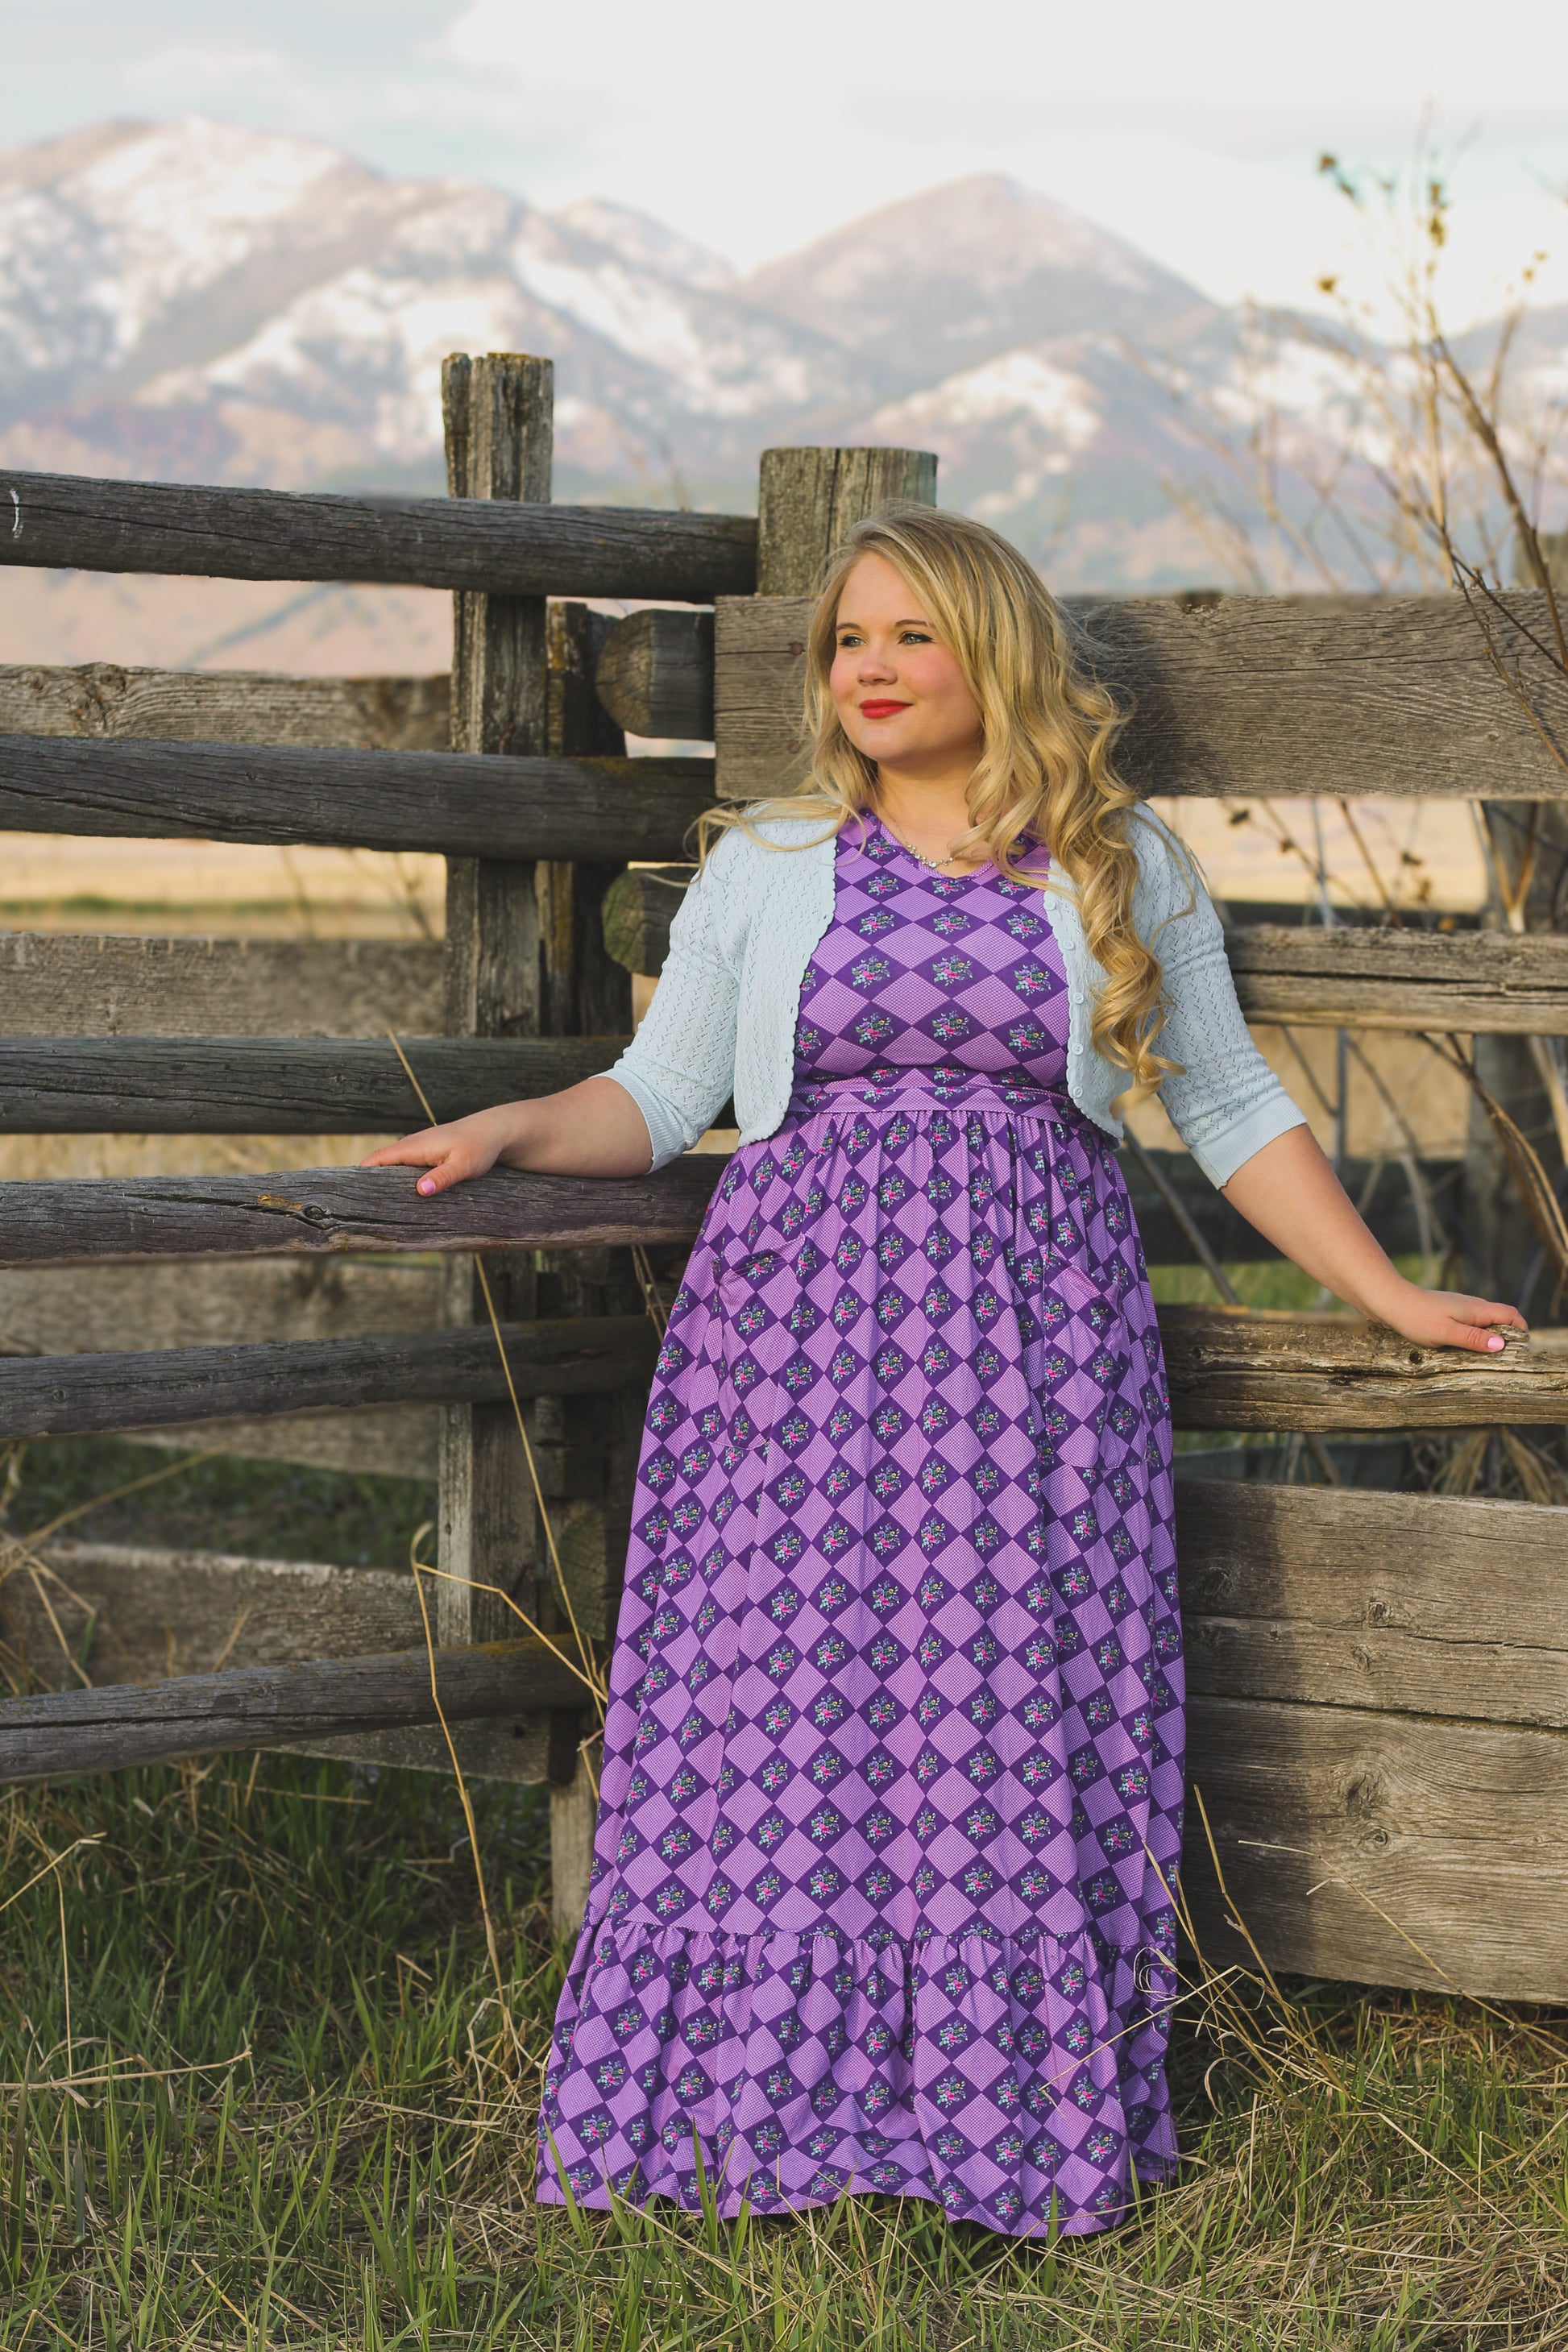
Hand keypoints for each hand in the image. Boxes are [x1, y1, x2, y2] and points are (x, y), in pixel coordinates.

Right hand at [361, 1106, 522, 1195]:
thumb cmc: (480, 1147)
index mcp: (413, 1147)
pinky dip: (397, 1182)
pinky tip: (397, 1200)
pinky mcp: (427, 1156)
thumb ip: (442, 1178)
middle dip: (366, 1185)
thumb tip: (420, 1191)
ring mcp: (418, 1151)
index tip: (344, 1196)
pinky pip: (404, 1170)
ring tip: (369, 1211)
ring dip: (382, 1185)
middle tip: (353, 1211)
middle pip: (379, 1166)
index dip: (358, 1176)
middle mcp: (411, 1147)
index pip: (375, 1161)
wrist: (495, 1131)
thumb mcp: (463, 1165)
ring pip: (392, 1169)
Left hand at [1373, 1281, 1527, 1354]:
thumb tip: (1502, 1345)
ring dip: (1486, 1340)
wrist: (1388, 1301)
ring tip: (1483, 1362)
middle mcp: (1471, 1307)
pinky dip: (1471, 1338)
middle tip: (1502, 1363)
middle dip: (1505, 1338)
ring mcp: (1458, 1310)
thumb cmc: (1416, 1317)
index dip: (1521, 1330)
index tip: (1519, 1350)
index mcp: (1477, 1309)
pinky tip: (1462, 1352)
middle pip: (1499, 1320)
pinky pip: (1466, 1326)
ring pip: (1482, 1324)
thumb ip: (1474, 1338)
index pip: (1511, 1314)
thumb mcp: (1447, 1332)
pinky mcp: (1445, 1315)